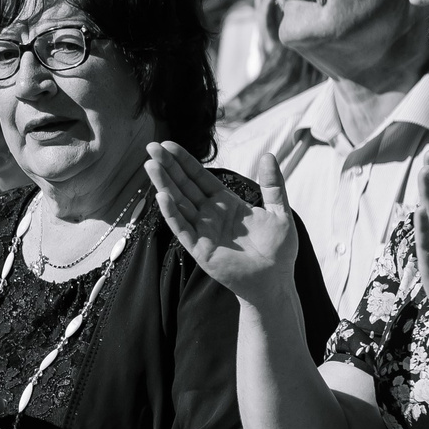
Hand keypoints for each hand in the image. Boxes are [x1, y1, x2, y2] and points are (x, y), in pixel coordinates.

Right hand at [146, 139, 297, 306]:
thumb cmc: (278, 251)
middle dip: (168, 167)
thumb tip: (267, 155)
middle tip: (151, 147)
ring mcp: (202, 231)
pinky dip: (172, 212)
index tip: (168, 145)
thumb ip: (272, 185)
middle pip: (184, 186)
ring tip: (150, 165)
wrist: (276, 282)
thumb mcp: (279, 212)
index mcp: (226, 204)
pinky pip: (182, 228)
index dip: (184, 161)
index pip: (200, 177)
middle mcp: (209, 215)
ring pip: (178, 203)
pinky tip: (162, 196)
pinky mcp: (199, 249)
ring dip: (164, 184)